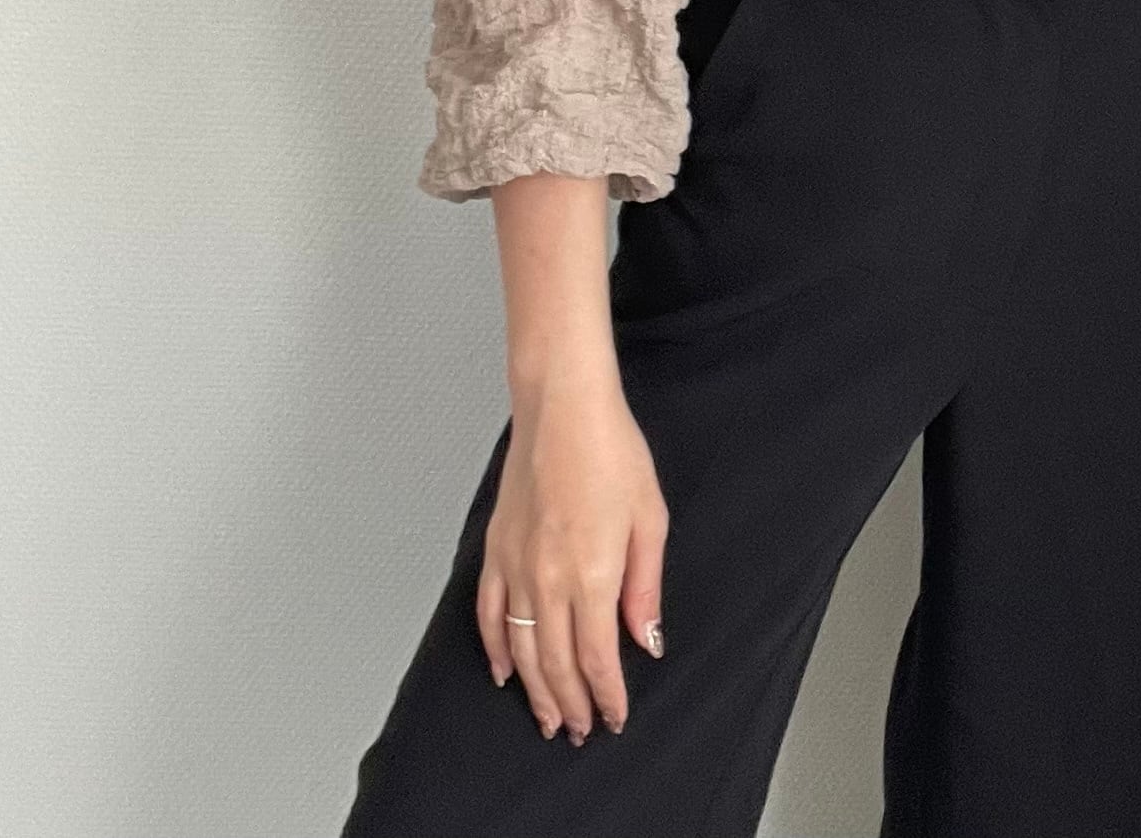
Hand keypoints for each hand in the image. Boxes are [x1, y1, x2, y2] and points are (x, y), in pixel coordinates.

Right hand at [476, 376, 668, 743]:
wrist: (563, 409)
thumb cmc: (612, 452)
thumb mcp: (650, 518)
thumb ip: (645, 587)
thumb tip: (646, 639)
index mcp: (592, 573)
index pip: (596, 656)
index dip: (606, 694)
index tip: (614, 716)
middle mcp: (548, 579)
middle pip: (556, 662)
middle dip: (572, 703)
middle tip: (581, 730)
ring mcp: (515, 566)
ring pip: (521, 648)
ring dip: (534, 689)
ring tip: (548, 718)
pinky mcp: (495, 549)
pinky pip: (490, 613)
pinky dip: (495, 648)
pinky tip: (503, 670)